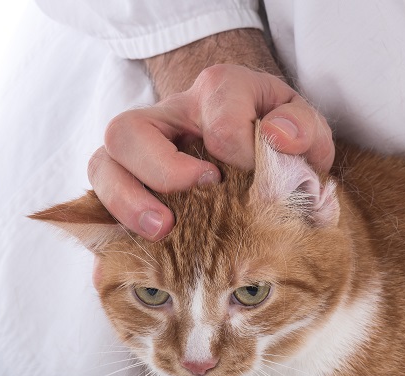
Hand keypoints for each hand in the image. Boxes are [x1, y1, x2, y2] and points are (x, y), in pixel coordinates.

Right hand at [89, 63, 332, 239]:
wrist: (257, 134)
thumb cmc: (278, 134)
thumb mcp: (304, 125)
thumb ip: (303, 127)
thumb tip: (278, 138)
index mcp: (218, 90)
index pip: (217, 108)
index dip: (238, 147)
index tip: (259, 173)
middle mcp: (169, 115)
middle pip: (129, 129)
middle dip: (162, 170)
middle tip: (202, 193)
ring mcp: (142, 149)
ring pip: (104, 164)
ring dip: (127, 202)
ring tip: (163, 231)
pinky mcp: (131, 182)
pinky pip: (100, 200)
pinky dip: (111, 228)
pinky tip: (130, 255)